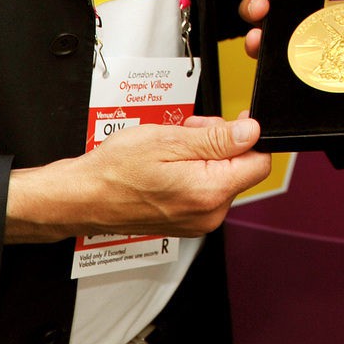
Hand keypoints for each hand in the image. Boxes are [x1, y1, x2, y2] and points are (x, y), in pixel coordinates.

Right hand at [5, 115, 270, 242]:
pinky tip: (172, 161)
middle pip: (240, 167)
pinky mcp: (189, 221)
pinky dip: (196, 169)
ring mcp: (199, 220)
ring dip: (206, 154)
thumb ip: (216, 139)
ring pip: (223, 175)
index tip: (232, 122)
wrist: (85, 197)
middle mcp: (210, 213)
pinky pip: (206, 188)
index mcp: (209, 192)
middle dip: (221, 142)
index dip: (249, 136)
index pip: (259, 162)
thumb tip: (252, 132)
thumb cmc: (117, 169)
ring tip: (175, 144)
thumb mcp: (168, 140)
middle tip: (190, 129)